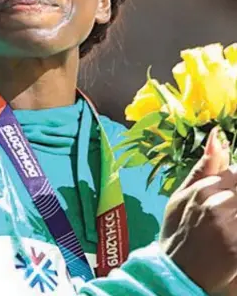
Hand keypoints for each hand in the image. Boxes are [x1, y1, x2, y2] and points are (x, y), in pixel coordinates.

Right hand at [159, 127, 236, 293]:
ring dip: (235, 210)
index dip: (234, 183)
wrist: (174, 271)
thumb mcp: (181, 195)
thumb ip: (204, 167)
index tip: (227, 195)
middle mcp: (218, 205)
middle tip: (226, 208)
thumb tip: (217, 134)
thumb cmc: (177, 230)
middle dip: (234, 195)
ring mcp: (229, 228)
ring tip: (226, 217)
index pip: (236, 172)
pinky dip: (236, 225)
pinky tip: (229, 229)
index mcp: (203, 188)